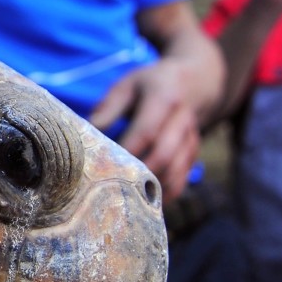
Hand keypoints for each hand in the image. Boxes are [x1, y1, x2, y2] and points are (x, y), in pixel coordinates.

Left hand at [90, 59, 200, 200]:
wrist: (193, 82)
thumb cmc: (150, 85)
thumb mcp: (127, 86)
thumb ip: (108, 107)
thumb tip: (87, 132)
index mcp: (164, 98)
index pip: (147, 131)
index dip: (128, 151)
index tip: (107, 165)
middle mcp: (182, 119)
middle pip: (164, 154)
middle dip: (140, 172)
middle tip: (116, 185)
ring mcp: (191, 138)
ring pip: (176, 169)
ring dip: (154, 185)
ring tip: (129, 197)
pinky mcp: (194, 152)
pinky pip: (183, 177)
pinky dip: (166, 191)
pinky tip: (147, 199)